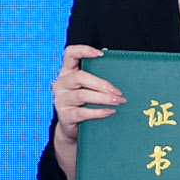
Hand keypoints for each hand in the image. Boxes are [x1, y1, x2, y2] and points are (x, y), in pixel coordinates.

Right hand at [50, 45, 119, 175]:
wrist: (74, 128)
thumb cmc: (86, 103)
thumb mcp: (89, 88)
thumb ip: (98, 76)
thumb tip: (119, 65)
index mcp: (67, 72)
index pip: (69, 54)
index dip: (83, 51)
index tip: (101, 54)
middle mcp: (60, 84)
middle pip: (80, 77)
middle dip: (102, 84)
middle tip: (119, 92)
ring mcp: (60, 100)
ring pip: (82, 95)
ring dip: (104, 98)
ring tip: (119, 101)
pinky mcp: (64, 115)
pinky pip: (82, 112)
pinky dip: (99, 112)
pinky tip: (111, 112)